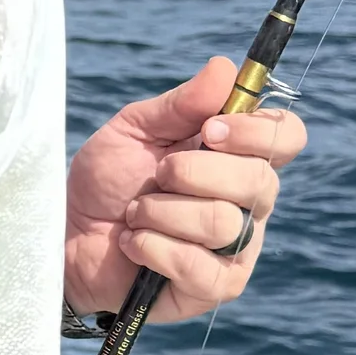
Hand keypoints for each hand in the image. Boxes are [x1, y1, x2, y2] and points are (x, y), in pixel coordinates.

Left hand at [62, 55, 306, 327]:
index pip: (287, 136)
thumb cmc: (108, 181)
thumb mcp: (134, 129)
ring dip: (163, 212)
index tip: (209, 129)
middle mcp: (250, 202)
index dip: (257, 131)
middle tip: (158, 175)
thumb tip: (225, 67)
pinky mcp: (215, 287)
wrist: (68, 235)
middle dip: (195, 172)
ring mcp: (238, 248)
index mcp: (239, 156)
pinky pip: (202, 268)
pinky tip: (134, 243)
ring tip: (135, 214)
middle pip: (261, 181)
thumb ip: (180, 103)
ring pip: (225, 223)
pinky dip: (155, 248)